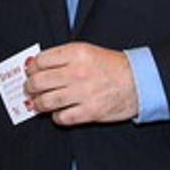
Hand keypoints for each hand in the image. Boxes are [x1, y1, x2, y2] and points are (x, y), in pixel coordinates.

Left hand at [22, 42, 137, 125]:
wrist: (139, 81)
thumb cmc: (113, 66)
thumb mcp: (88, 51)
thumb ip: (63, 56)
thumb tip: (37, 66)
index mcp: (76, 53)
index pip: (41, 61)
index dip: (31, 68)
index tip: (31, 72)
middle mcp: (77, 72)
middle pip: (39, 82)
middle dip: (29, 87)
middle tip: (29, 89)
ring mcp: (83, 93)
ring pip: (46, 102)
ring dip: (38, 104)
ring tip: (37, 103)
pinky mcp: (90, 112)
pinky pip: (61, 118)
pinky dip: (56, 117)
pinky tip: (58, 113)